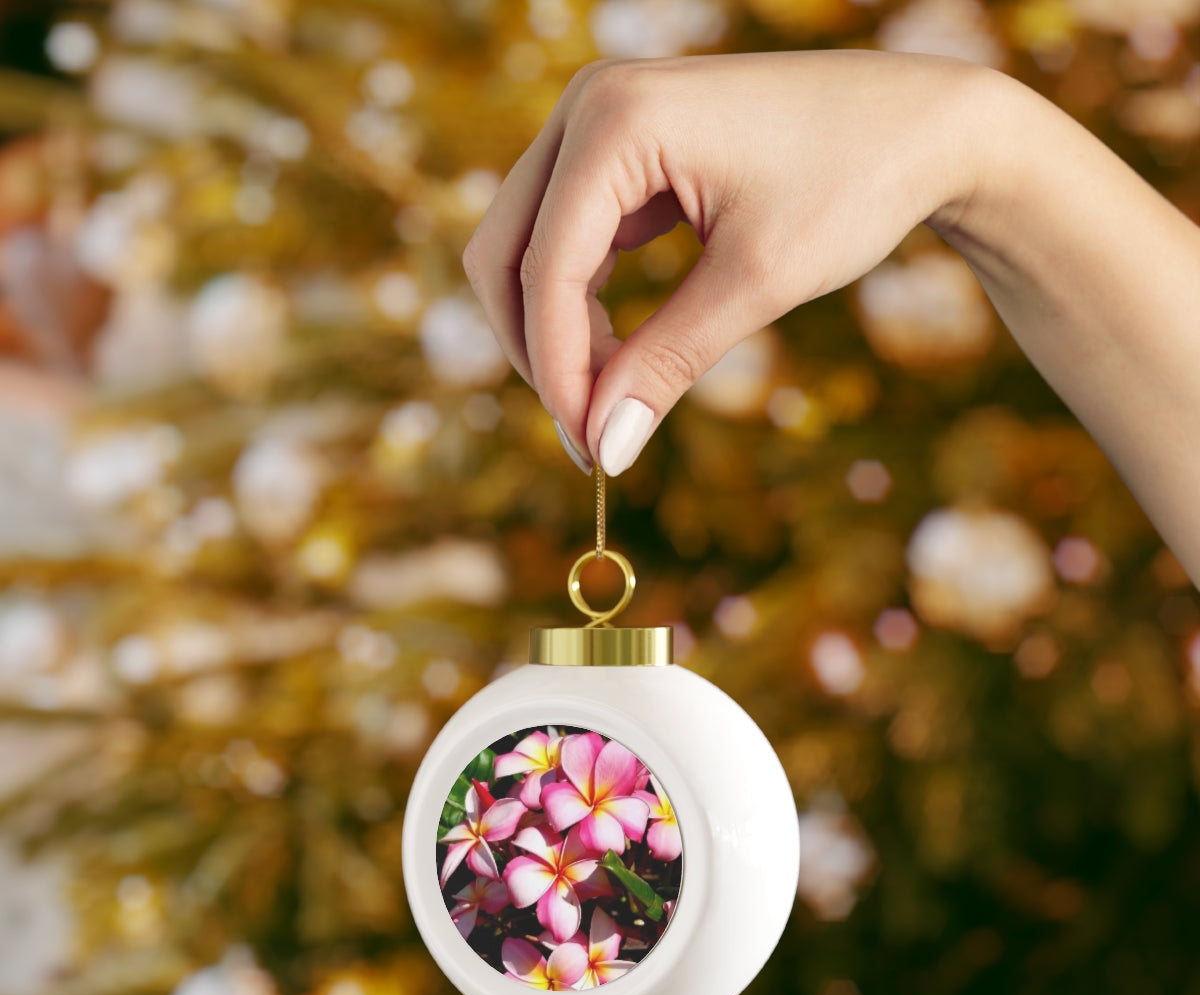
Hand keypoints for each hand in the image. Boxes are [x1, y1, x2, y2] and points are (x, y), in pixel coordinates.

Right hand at [463, 50, 988, 474]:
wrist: (922, 126)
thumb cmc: (854, 183)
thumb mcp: (756, 283)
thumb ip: (667, 364)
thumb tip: (606, 448)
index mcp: (616, 121)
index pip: (545, 270)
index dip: (558, 371)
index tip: (590, 449)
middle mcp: (589, 106)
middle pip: (504, 253)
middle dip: (537, 351)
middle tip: (589, 432)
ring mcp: (600, 123)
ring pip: (527, 249)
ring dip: (555, 331)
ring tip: (613, 399)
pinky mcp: (621, 150)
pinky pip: (568, 238)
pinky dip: (582, 303)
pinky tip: (622, 353)